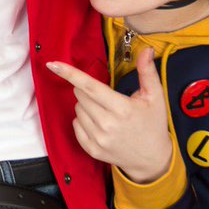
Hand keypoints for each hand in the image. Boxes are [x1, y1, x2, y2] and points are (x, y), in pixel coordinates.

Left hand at [48, 49, 172, 183]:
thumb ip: (147, 71)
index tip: (53, 64)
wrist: (152, 158)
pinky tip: (100, 124)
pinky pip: (76, 125)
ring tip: (106, 113)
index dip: (70, 73)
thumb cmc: (153, 124)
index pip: (90, 86)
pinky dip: (83, 121)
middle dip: (88, 91)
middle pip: (80, 96)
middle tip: (106, 98)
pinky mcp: (92, 149)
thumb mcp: (155, 97)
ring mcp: (98, 139)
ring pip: (77, 110)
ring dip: (87, 106)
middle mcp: (108, 125)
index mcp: (122, 109)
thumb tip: (146, 49)